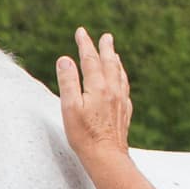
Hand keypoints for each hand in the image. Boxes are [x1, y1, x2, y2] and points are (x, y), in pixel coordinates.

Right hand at [55, 27, 132, 162]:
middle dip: (105, 48)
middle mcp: (112, 90)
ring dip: (116, 61)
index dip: (85, 44)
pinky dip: (122, 78)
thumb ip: (68, 81)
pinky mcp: (125, 112)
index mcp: (98, 86)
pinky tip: (121, 80)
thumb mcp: (69, 107)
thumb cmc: (84, 135)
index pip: (90, 59)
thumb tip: (65, 59)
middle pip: (109, 63)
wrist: (106, 157)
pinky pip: (125, 88)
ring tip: (114, 53)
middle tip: (106, 36)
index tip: (81, 32)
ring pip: (120, 74)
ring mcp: (121, 101)